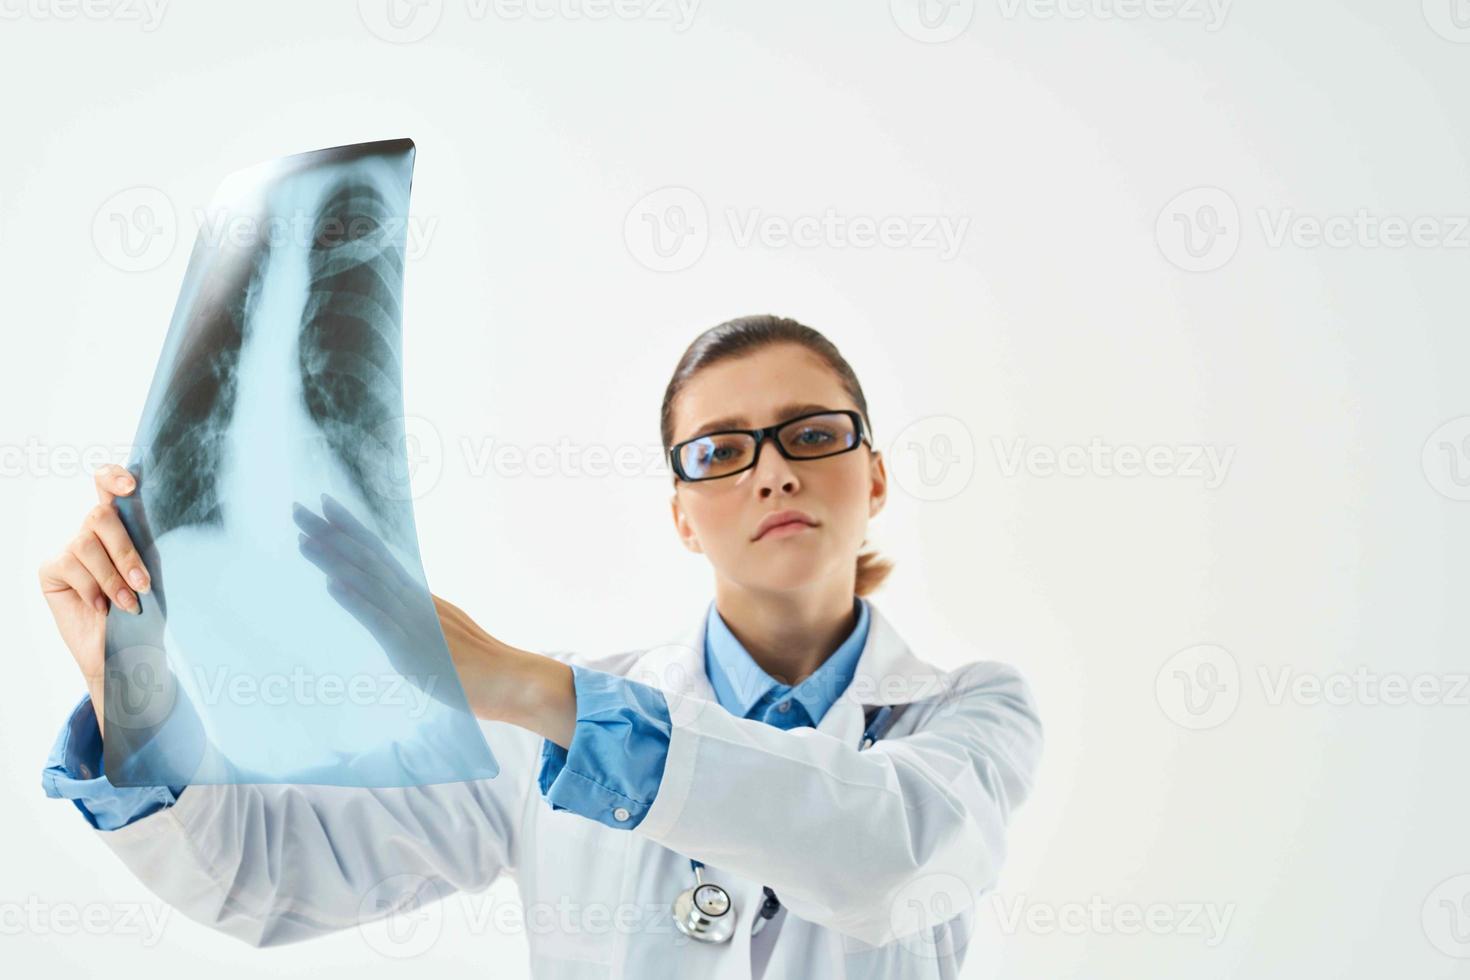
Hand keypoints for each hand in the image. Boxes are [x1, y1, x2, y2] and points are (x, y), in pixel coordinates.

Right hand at [37, 464, 152, 731]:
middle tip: (143, 583)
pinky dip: (92, 588)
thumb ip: (148, 544)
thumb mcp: (153, 572)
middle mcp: (92, 531)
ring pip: (86, 543)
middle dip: (125, 550)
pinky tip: (103, 607)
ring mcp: (69, 548)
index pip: (107, 485)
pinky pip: (70, 565)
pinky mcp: (51, 568)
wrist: (126, 651)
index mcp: (122, 525)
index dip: (113, 477)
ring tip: (129, 603)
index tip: (130, 485)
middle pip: (100, 515)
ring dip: (111, 576)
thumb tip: (164, 517)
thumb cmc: (147, 610)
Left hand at [293, 493, 574, 743]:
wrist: (512, 680)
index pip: (380, 556)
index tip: (324, 507)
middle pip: (369, 560)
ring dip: (335, 560)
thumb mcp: (442, 636)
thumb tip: (393, 614)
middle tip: (298, 509)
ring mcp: (414, 622)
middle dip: (332, 535)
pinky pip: (380, 620)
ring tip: (305, 539)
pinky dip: (356, 600)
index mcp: (420, 598)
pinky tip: (332, 584)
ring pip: (370, 583)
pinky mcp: (413, 648)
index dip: (351, 531)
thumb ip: (418, 621)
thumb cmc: (479, 667)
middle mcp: (415, 601)